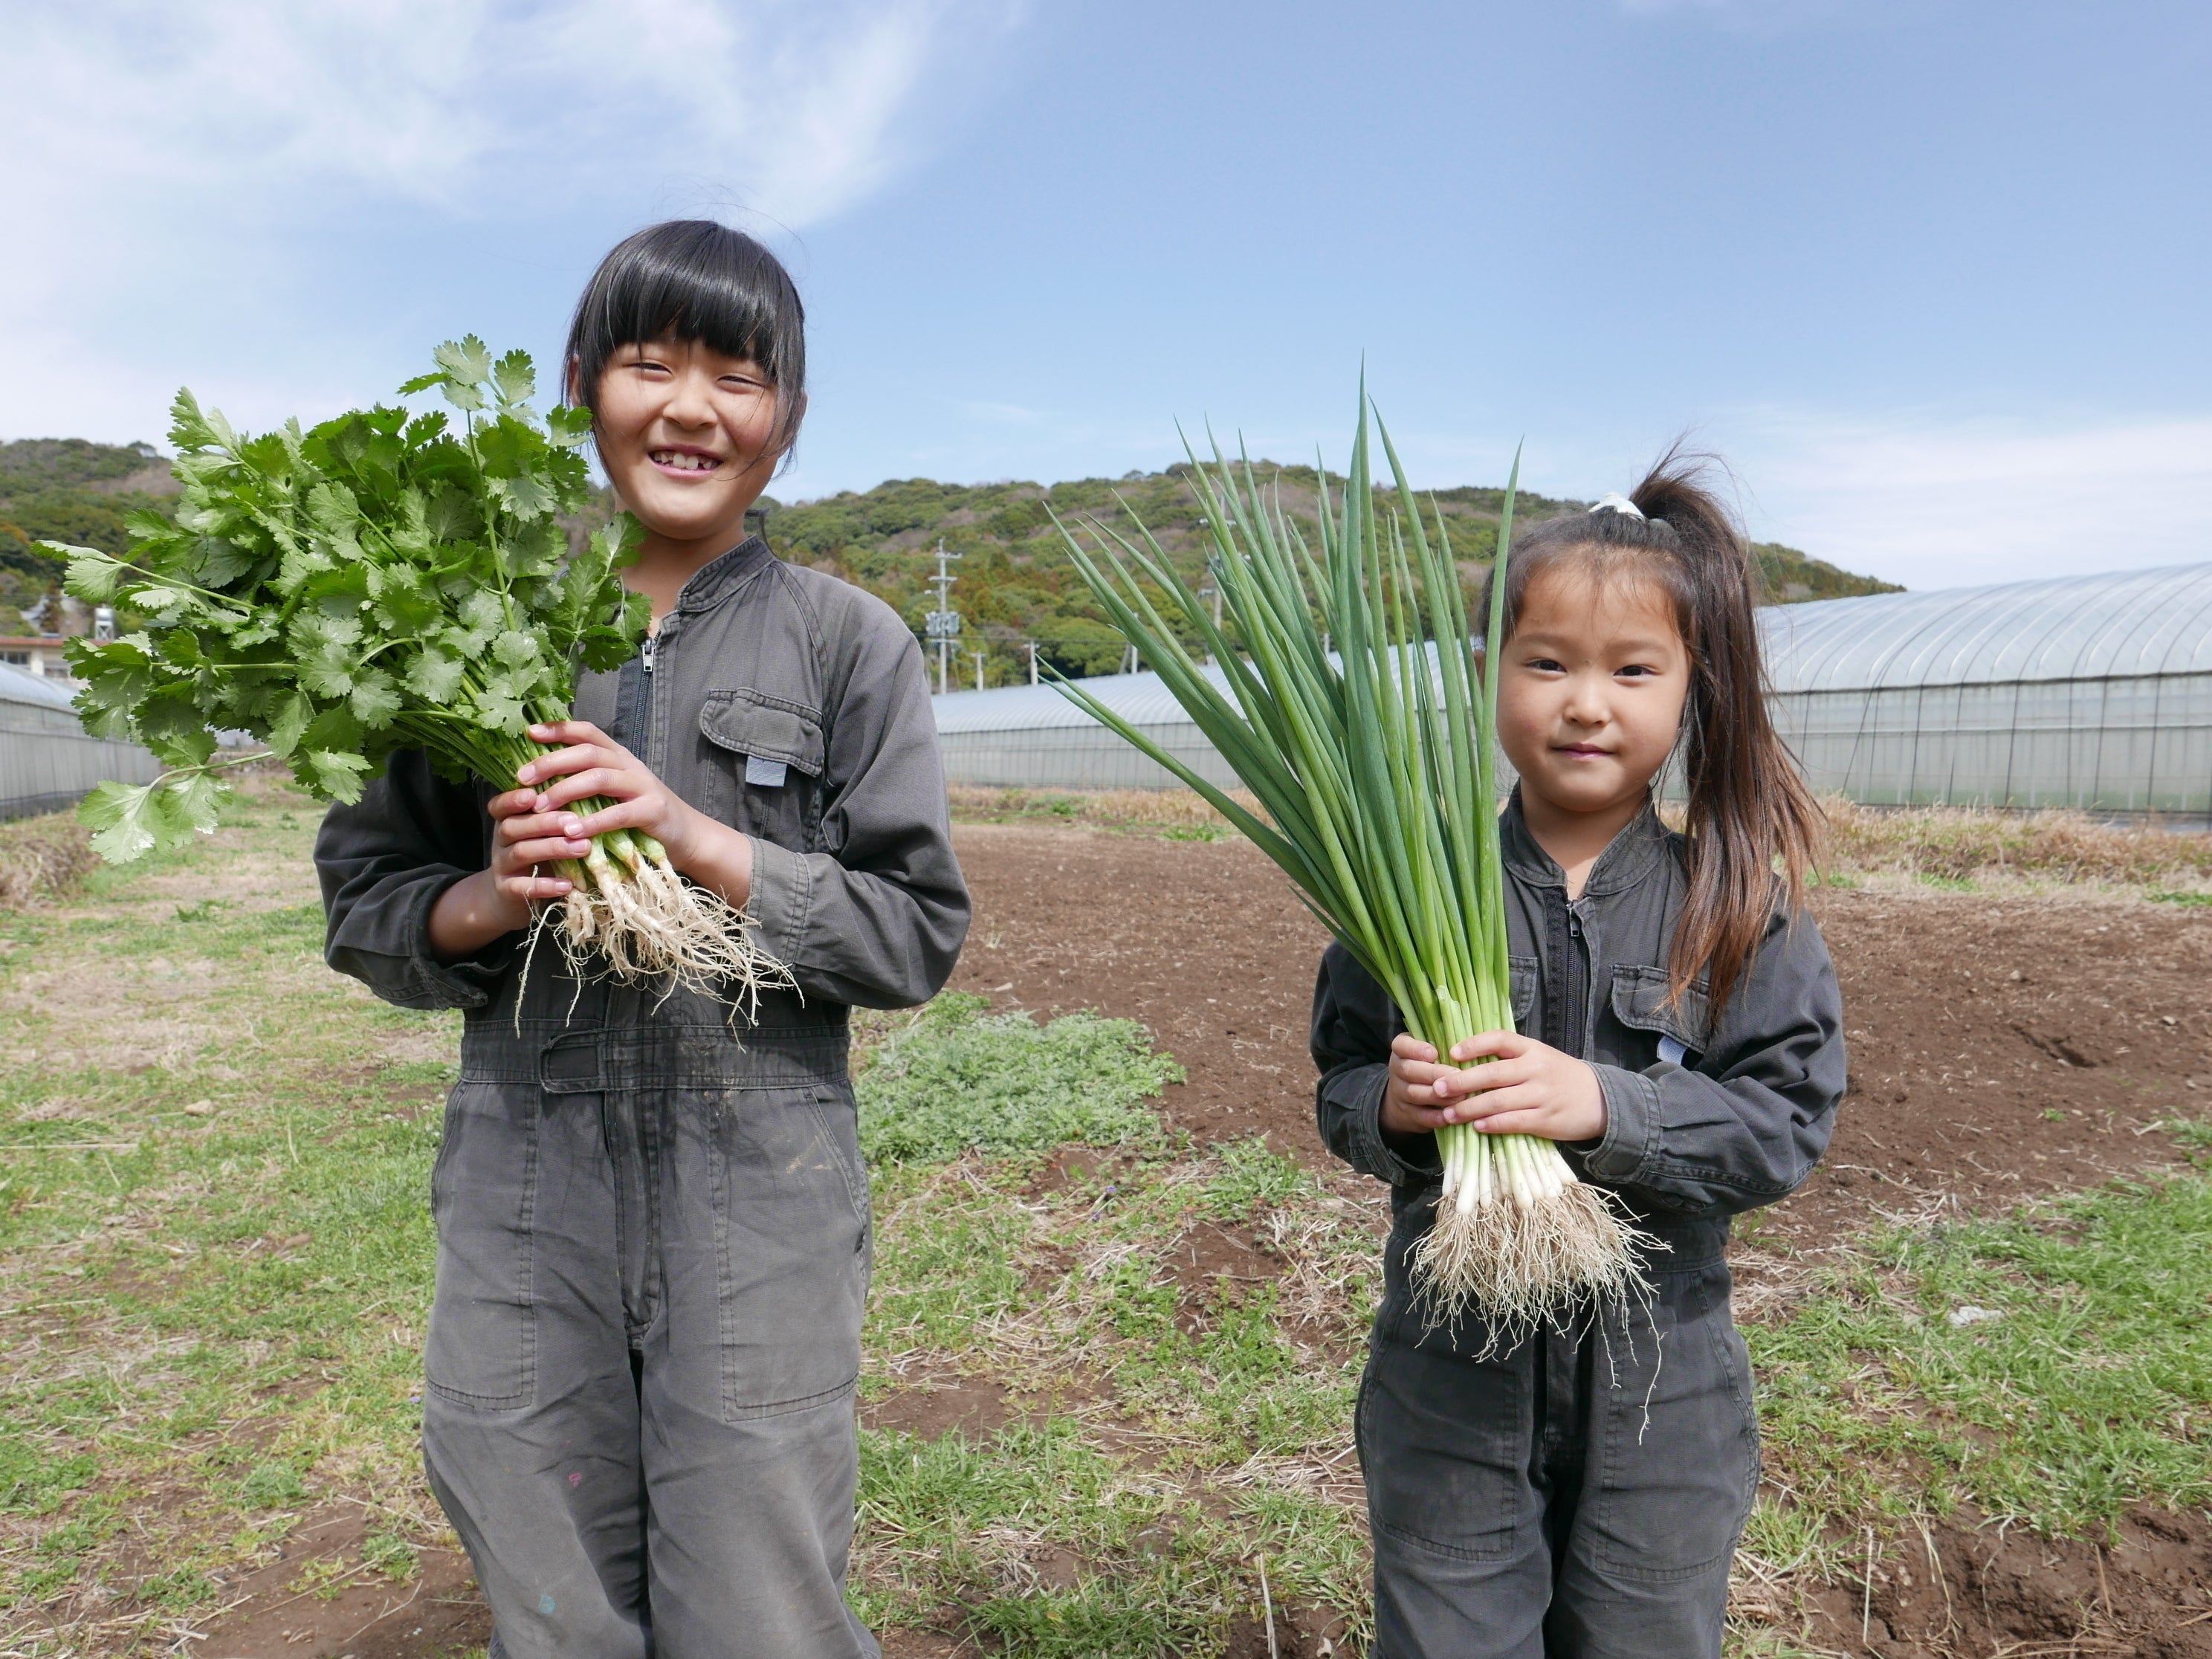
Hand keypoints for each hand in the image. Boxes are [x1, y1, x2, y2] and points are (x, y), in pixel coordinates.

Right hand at [424, 783, 592, 960]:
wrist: (509, 897)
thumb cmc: (535, 854)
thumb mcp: (539, 833)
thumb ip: (553, 817)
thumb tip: (589, 797)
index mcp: (506, 821)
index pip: (500, 805)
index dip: (512, 799)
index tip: (532, 795)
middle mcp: (500, 841)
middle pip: (513, 826)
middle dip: (544, 822)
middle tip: (573, 821)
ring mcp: (502, 866)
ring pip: (521, 852)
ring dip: (552, 848)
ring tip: (583, 848)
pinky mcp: (507, 890)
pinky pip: (523, 887)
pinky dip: (546, 885)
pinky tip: (567, 885)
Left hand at [514, 720, 751, 901]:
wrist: (687, 837)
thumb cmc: (641, 817)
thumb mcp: (615, 793)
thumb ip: (588, 783)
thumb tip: (543, 779)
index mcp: (618, 757)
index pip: (587, 732)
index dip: (559, 729)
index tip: (530, 733)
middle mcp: (630, 765)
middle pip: (587, 752)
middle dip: (551, 762)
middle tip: (523, 778)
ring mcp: (643, 786)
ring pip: (599, 777)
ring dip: (565, 790)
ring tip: (541, 807)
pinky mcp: (652, 811)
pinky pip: (618, 813)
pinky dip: (593, 822)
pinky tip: (572, 831)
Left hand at [1380, 1030, 1606, 1143]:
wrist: (1599, 1099)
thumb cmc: (1559, 1076)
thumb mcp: (1540, 1057)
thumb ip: (1510, 1057)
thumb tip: (1466, 1060)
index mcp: (1532, 1049)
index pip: (1500, 1039)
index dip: (1474, 1044)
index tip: (1451, 1053)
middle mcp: (1535, 1069)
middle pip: (1492, 1074)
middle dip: (1461, 1082)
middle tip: (1437, 1088)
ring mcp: (1541, 1095)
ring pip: (1497, 1101)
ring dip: (1469, 1108)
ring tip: (1448, 1114)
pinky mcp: (1545, 1120)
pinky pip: (1512, 1122)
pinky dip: (1491, 1124)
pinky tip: (1476, 1126)